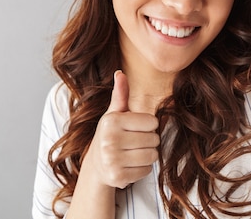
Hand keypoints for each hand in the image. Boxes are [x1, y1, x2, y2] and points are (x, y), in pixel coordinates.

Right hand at [86, 70, 159, 188]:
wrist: (96, 165)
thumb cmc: (110, 134)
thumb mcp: (114, 113)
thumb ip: (120, 94)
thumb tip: (120, 73)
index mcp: (112, 121)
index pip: (152, 122)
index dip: (147, 125)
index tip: (135, 128)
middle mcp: (109, 140)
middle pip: (154, 139)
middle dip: (149, 141)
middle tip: (134, 142)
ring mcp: (113, 160)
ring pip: (152, 156)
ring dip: (147, 155)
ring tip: (133, 153)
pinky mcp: (118, 177)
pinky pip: (147, 170)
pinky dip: (142, 169)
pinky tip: (129, 165)